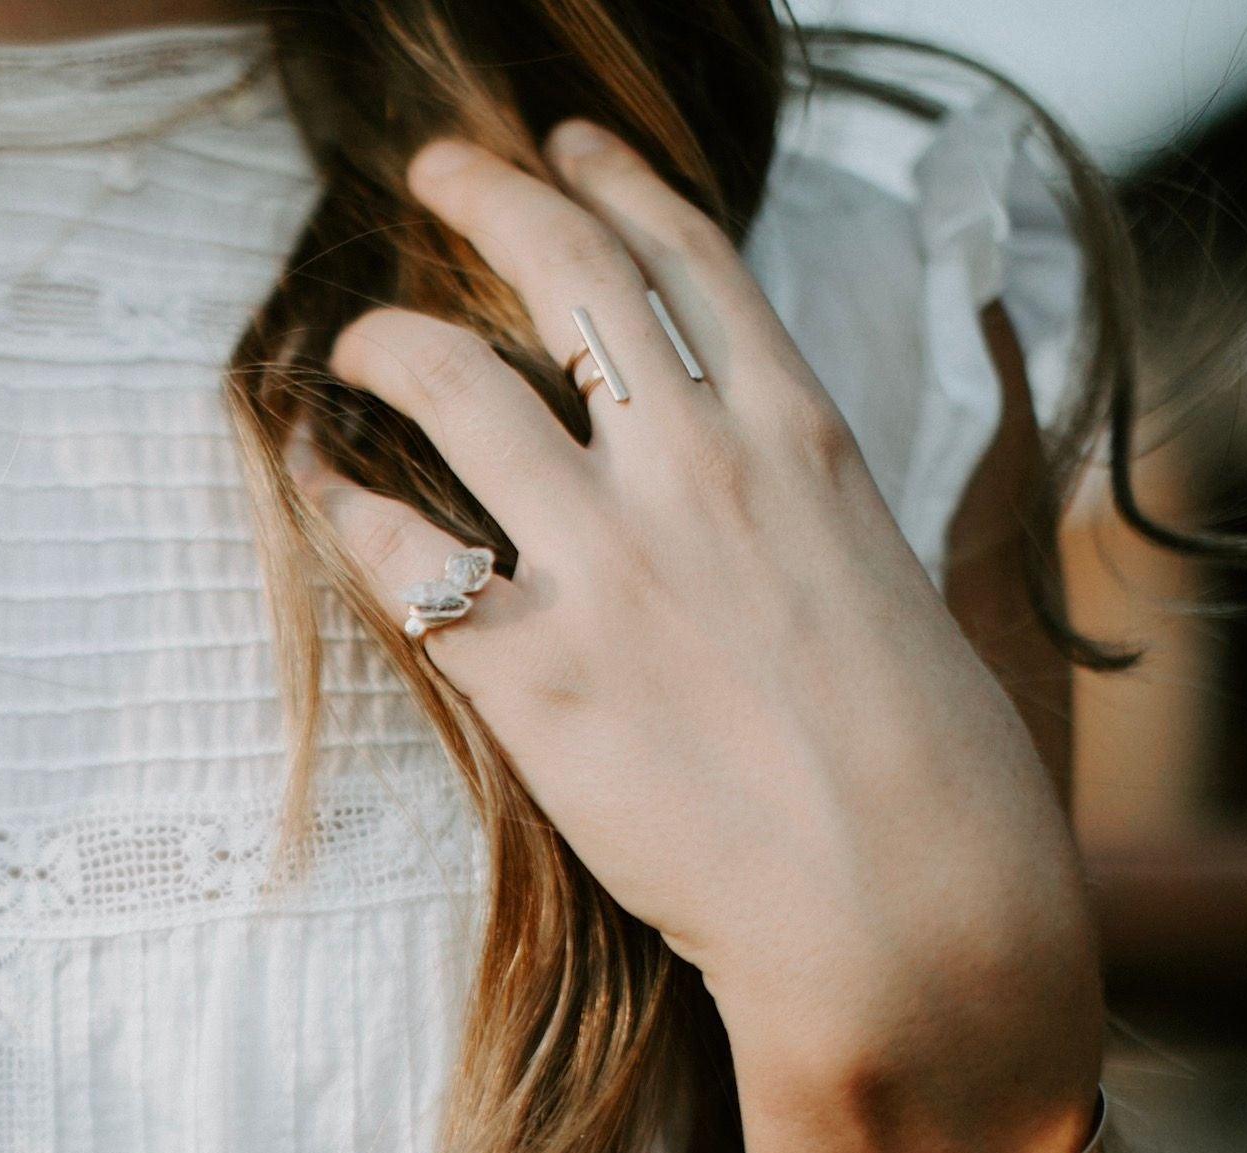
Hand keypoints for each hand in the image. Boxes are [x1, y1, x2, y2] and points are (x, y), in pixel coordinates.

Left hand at [320, 124, 1100, 1152]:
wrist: (905, 915)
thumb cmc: (931, 777)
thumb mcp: (901, 588)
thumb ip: (812, 510)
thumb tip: (765, 481)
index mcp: (800, 440)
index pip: (690, 261)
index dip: (614, 181)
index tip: (565, 144)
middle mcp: (695, 470)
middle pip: (563, 270)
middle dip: (484, 192)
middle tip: (433, 172)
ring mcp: (604, 562)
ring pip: (450, 380)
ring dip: (383, 339)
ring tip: (353, 339)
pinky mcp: (529, 669)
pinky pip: (394, 546)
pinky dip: (339, 498)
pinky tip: (315, 477)